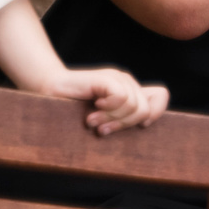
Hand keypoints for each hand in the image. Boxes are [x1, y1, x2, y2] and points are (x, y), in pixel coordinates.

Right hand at [49, 67, 169, 134]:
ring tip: (91, 122)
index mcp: (130, 91)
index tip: (139, 127)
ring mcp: (117, 78)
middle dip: (124, 125)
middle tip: (101, 130)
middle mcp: (127, 82)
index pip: (160, 95)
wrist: (48, 87)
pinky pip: (120, 97)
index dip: (155, 112)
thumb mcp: (101, 117)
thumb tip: (142, 129)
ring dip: (110, 119)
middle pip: (144, 109)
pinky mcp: (105, 78)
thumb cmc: (71, 106)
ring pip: (133, 106)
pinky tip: (92, 110)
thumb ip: (119, 118)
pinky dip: (107, 109)